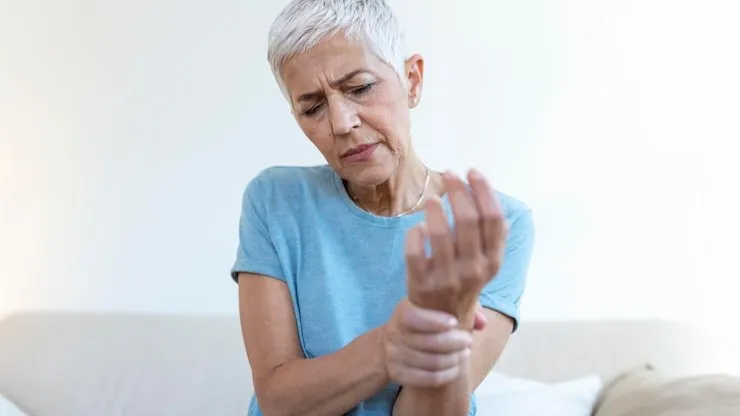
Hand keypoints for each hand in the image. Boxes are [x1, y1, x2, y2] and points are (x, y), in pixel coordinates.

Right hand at [382, 298, 472, 386]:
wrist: (394, 341)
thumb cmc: (423, 320)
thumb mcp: (434, 307)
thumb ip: (461, 307)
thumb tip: (482, 323)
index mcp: (401, 312)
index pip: (415, 317)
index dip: (436, 321)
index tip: (455, 322)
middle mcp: (393, 334)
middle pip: (430, 342)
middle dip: (455, 342)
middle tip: (468, 341)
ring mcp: (394, 356)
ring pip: (432, 362)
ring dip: (454, 359)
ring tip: (465, 354)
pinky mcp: (397, 374)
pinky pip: (428, 378)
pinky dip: (447, 375)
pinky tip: (456, 369)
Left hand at [406, 170, 506, 327]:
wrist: (441, 324)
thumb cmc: (463, 285)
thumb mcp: (485, 268)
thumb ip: (494, 244)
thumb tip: (505, 220)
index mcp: (492, 262)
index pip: (493, 219)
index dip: (484, 191)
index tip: (473, 173)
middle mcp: (473, 269)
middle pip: (468, 220)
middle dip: (459, 191)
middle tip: (449, 175)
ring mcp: (446, 277)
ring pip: (440, 234)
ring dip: (436, 210)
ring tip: (433, 199)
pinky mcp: (421, 283)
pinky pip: (414, 252)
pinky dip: (415, 234)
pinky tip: (417, 227)